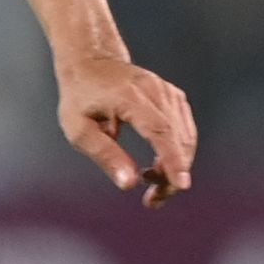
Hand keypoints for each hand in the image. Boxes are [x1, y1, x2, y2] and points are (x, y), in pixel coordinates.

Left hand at [57, 55, 196, 206]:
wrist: (91, 62)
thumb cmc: (80, 98)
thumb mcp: (79, 129)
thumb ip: (105, 155)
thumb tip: (130, 184)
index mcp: (130, 97)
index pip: (160, 130)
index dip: (172, 160)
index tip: (180, 185)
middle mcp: (156, 91)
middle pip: (177, 138)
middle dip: (171, 174)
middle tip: (153, 201)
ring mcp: (168, 92)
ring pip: (185, 138)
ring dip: (175, 167)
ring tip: (150, 185)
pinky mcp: (174, 98)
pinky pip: (184, 132)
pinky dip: (177, 154)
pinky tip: (157, 167)